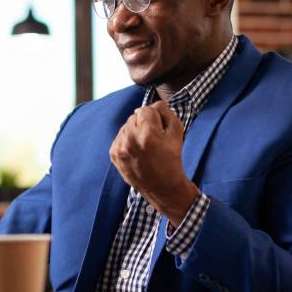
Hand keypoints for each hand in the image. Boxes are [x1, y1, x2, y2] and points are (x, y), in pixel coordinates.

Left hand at [109, 101, 198, 226]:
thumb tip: (153, 104)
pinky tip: (137, 152)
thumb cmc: (172, 158)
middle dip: (144, 123)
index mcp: (148, 133)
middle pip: (134, 116)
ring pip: (126, 126)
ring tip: (145, 146)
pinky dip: (127, 141)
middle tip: (153, 139)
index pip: (145, 109)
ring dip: (134, 131)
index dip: (155, 117)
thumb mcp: (177, 132)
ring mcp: (120, 148)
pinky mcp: (114, 154)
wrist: (162, 187)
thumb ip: (166, 111)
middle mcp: (131, 140)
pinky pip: (119, 137)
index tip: (159, 128)